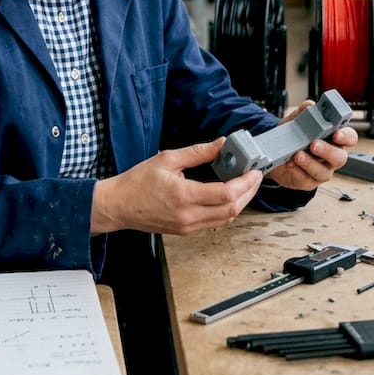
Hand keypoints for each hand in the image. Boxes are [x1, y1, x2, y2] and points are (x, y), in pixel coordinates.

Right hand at [91, 138, 262, 235]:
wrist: (118, 206)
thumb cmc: (137, 182)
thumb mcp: (167, 159)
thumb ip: (198, 152)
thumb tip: (221, 143)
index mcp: (184, 196)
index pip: (227, 194)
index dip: (246, 183)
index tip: (253, 171)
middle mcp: (188, 216)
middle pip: (232, 210)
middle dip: (249, 193)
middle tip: (255, 176)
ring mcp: (188, 226)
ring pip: (226, 219)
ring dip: (240, 203)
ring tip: (245, 185)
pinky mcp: (185, 230)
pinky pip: (214, 223)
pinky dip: (226, 210)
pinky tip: (228, 195)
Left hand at [266, 100, 354, 190]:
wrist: (274, 154)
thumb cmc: (291, 137)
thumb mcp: (295, 121)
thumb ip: (304, 111)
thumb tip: (310, 105)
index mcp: (332, 139)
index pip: (349, 137)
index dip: (346, 136)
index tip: (337, 133)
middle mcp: (331, 156)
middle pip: (340, 157)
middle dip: (327, 151)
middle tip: (314, 144)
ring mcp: (321, 170)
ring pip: (323, 172)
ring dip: (310, 163)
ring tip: (297, 155)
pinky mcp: (309, 181)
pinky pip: (306, 179)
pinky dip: (297, 171)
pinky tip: (290, 165)